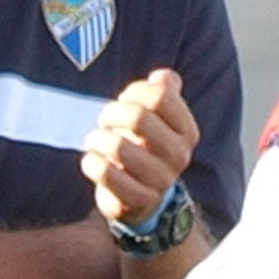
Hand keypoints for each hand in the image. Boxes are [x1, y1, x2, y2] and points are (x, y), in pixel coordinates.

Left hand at [81, 70, 198, 226]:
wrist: (144, 199)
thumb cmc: (145, 147)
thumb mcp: (158, 119)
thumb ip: (163, 93)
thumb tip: (162, 78)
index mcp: (187, 131)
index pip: (160, 95)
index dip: (135, 91)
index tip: (125, 100)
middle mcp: (179, 156)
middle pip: (137, 116)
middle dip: (111, 113)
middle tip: (104, 121)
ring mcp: (159, 181)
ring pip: (118, 146)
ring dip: (97, 139)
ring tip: (95, 142)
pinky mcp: (136, 201)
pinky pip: (106, 173)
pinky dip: (92, 163)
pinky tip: (93, 161)